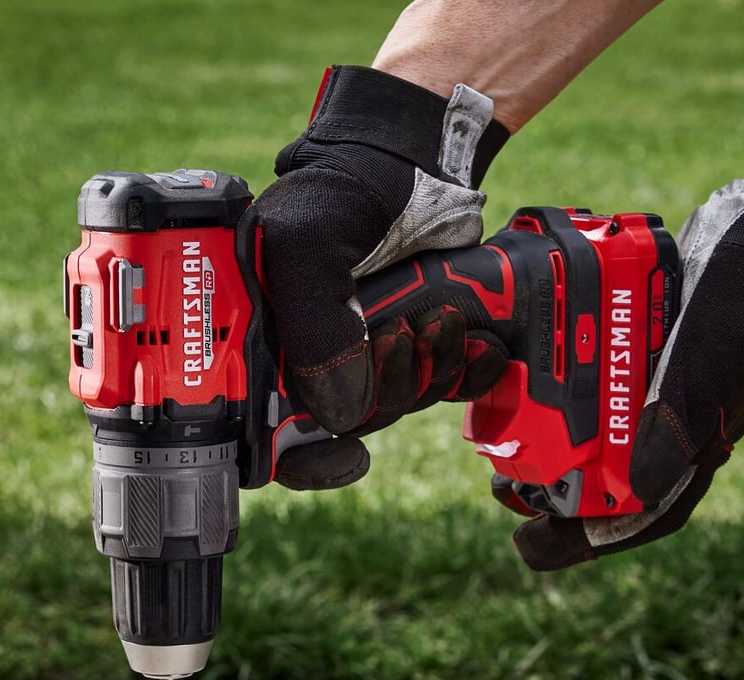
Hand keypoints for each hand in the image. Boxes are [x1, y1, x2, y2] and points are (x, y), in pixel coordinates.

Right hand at [255, 65, 508, 489]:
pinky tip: (479, 344)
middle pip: (347, 424)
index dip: (302, 460)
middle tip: (400, 335)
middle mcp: (310, 356)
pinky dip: (469, 373)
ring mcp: (364, 352)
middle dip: (387, 391)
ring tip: (442, 317)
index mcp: (263, 342)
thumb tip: (343, 414)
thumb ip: (314, 332)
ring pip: (400, 407)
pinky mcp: (415, 343)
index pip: (267, 434)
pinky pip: (444, 388)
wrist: (411, 154)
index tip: (346, 454)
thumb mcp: (305, 248)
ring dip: (432, 372)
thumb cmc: (341, 187)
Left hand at [509, 133, 743, 569]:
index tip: (529, 545)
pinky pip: (590, 389)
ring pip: (591, 440)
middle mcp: (669, 428)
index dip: (584, 538)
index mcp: (695, 445)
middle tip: (499, 494)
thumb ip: (680, 417)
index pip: (641, 512)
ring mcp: (652, 393)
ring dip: (546, 449)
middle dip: (552, 498)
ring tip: (497, 454)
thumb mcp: (714, 358)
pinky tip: (520, 389)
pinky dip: (555, 395)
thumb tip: (640, 489)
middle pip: (607, 485)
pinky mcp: (636, 358)